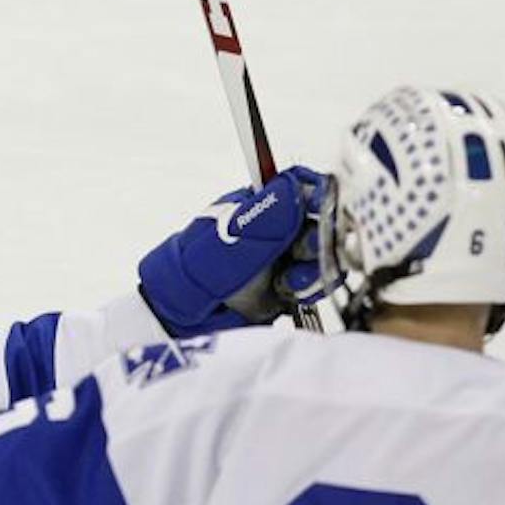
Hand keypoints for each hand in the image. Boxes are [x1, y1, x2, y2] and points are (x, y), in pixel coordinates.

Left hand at [138, 167, 330, 337]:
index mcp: (260, 205)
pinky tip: (291, 293)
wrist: (181, 319)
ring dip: (315, 266)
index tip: (323, 210)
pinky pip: (318, 282)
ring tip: (291, 281)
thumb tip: (295, 188)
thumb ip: (263, 219)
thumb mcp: (228, 241)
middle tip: (305, 250)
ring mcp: (284, 258)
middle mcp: (276, 229)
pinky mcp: (290, 288)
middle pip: (320, 221)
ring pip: (323, 253)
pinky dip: (311, 289)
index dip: (318, 195)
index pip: (301, 186)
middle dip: (319, 236)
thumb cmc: (193, 272)